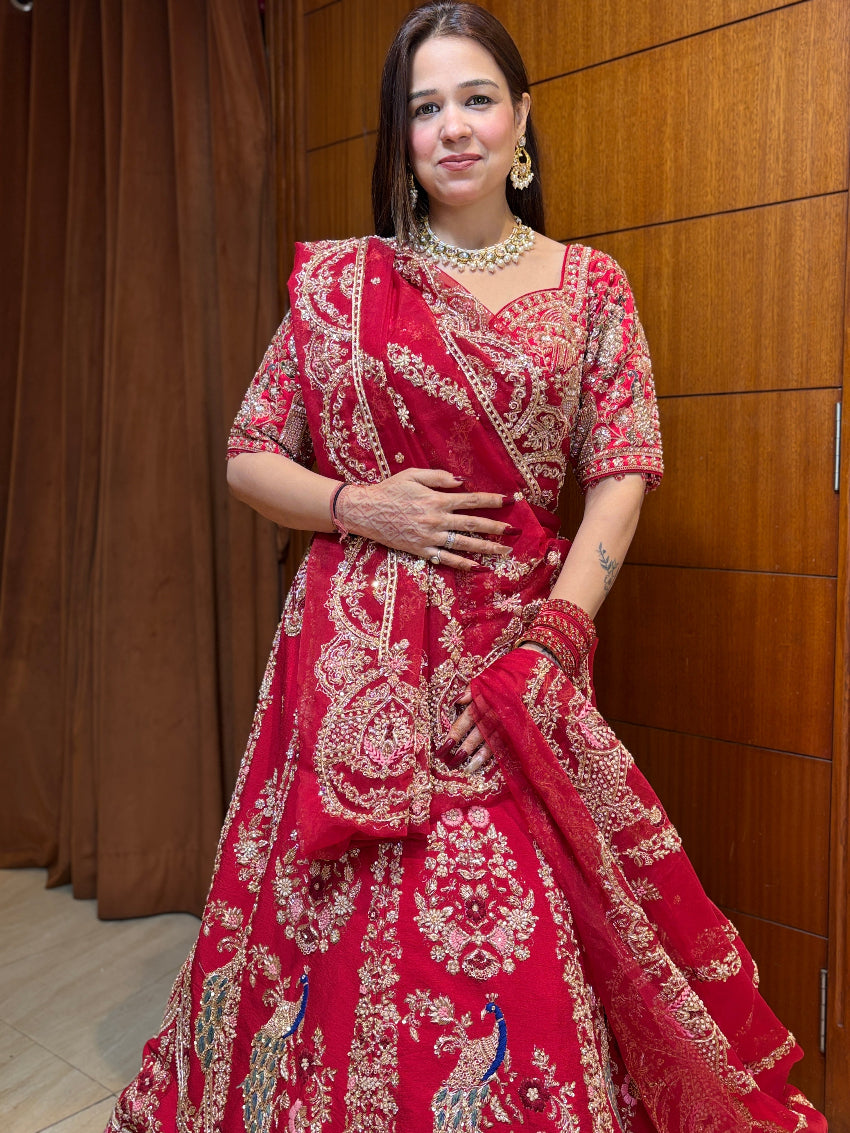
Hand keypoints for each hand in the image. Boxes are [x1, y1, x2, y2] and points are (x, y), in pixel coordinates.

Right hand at [337, 468, 512, 569]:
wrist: (366, 511)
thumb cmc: (389, 489)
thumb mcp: (412, 475)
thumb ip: (438, 477)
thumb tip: (462, 481)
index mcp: (436, 500)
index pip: (471, 500)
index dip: (492, 500)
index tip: (510, 501)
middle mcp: (436, 520)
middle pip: (473, 524)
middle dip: (496, 528)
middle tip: (514, 532)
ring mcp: (429, 538)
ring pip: (463, 544)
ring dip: (486, 548)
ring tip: (504, 552)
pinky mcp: (421, 551)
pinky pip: (445, 559)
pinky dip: (462, 564)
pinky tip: (478, 567)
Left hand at [448, 643, 552, 773]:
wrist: (539, 671)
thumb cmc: (510, 673)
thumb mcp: (489, 677)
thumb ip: (472, 690)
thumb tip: (456, 702)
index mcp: (488, 698)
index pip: (467, 718)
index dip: (455, 732)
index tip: (444, 745)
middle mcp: (499, 711)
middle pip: (479, 733)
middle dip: (465, 748)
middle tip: (452, 762)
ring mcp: (512, 721)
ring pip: (495, 741)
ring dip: (481, 756)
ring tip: (469, 768)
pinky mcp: (524, 727)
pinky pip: (511, 743)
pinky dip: (502, 753)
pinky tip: (494, 763)